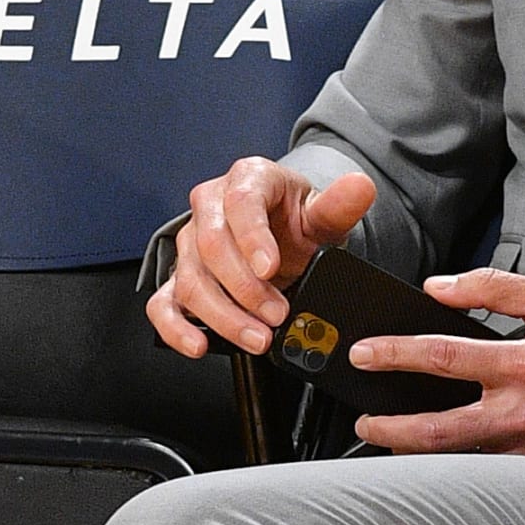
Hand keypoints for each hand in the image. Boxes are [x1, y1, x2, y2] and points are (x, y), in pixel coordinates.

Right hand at [147, 158, 375, 357]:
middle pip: (211, 246)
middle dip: (245, 288)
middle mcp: (210, 207)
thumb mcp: (322, 214)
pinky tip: (199, 345)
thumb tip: (360, 187)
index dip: (252, 238)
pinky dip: (176, 327)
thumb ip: (339, 206)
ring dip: (223, 315)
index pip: (240, 203)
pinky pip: (163, 302)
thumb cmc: (297, 221)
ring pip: (190, 279)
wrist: (283, 234)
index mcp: (247, 180)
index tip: (271, 268)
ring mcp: (190, 243)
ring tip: (259, 339)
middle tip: (277, 315)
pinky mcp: (179, 276)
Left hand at [346, 272, 524, 455]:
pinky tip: (431, 448)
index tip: (364, 353)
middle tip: (361, 417)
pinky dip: (451, 456)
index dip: (396, 354)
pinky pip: (482, 462)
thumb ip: (494, 288)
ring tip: (384, 434)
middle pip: (438, 429)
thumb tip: (440, 289)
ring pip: (456, 455)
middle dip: (391, 425)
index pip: (444, 358)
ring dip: (413, 446)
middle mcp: (523, 411)